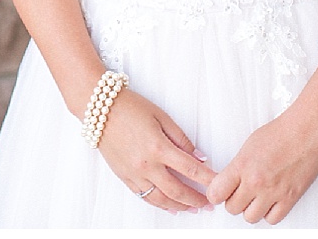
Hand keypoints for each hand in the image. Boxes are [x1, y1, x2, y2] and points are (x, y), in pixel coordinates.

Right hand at [95, 90, 217, 213]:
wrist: (98, 109)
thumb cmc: (130, 107)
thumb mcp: (161, 116)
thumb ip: (181, 138)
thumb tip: (198, 156)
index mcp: (158, 147)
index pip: (191, 169)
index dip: (208, 180)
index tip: (219, 185)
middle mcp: (146, 165)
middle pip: (177, 190)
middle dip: (196, 200)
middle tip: (209, 204)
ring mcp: (134, 173)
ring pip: (160, 199)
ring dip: (179, 206)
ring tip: (192, 208)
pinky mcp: (124, 176)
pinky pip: (144, 196)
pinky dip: (159, 204)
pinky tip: (169, 206)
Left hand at [206, 111, 317, 224]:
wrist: (306, 131)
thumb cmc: (281, 133)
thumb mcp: (249, 145)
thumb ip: (237, 166)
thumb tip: (229, 180)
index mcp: (242, 165)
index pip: (216, 193)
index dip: (216, 194)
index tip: (219, 191)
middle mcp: (256, 182)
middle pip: (232, 208)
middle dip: (233, 201)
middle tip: (239, 192)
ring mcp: (273, 192)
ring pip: (250, 217)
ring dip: (250, 209)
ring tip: (255, 198)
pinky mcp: (289, 198)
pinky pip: (273, 219)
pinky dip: (269, 213)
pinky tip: (270, 202)